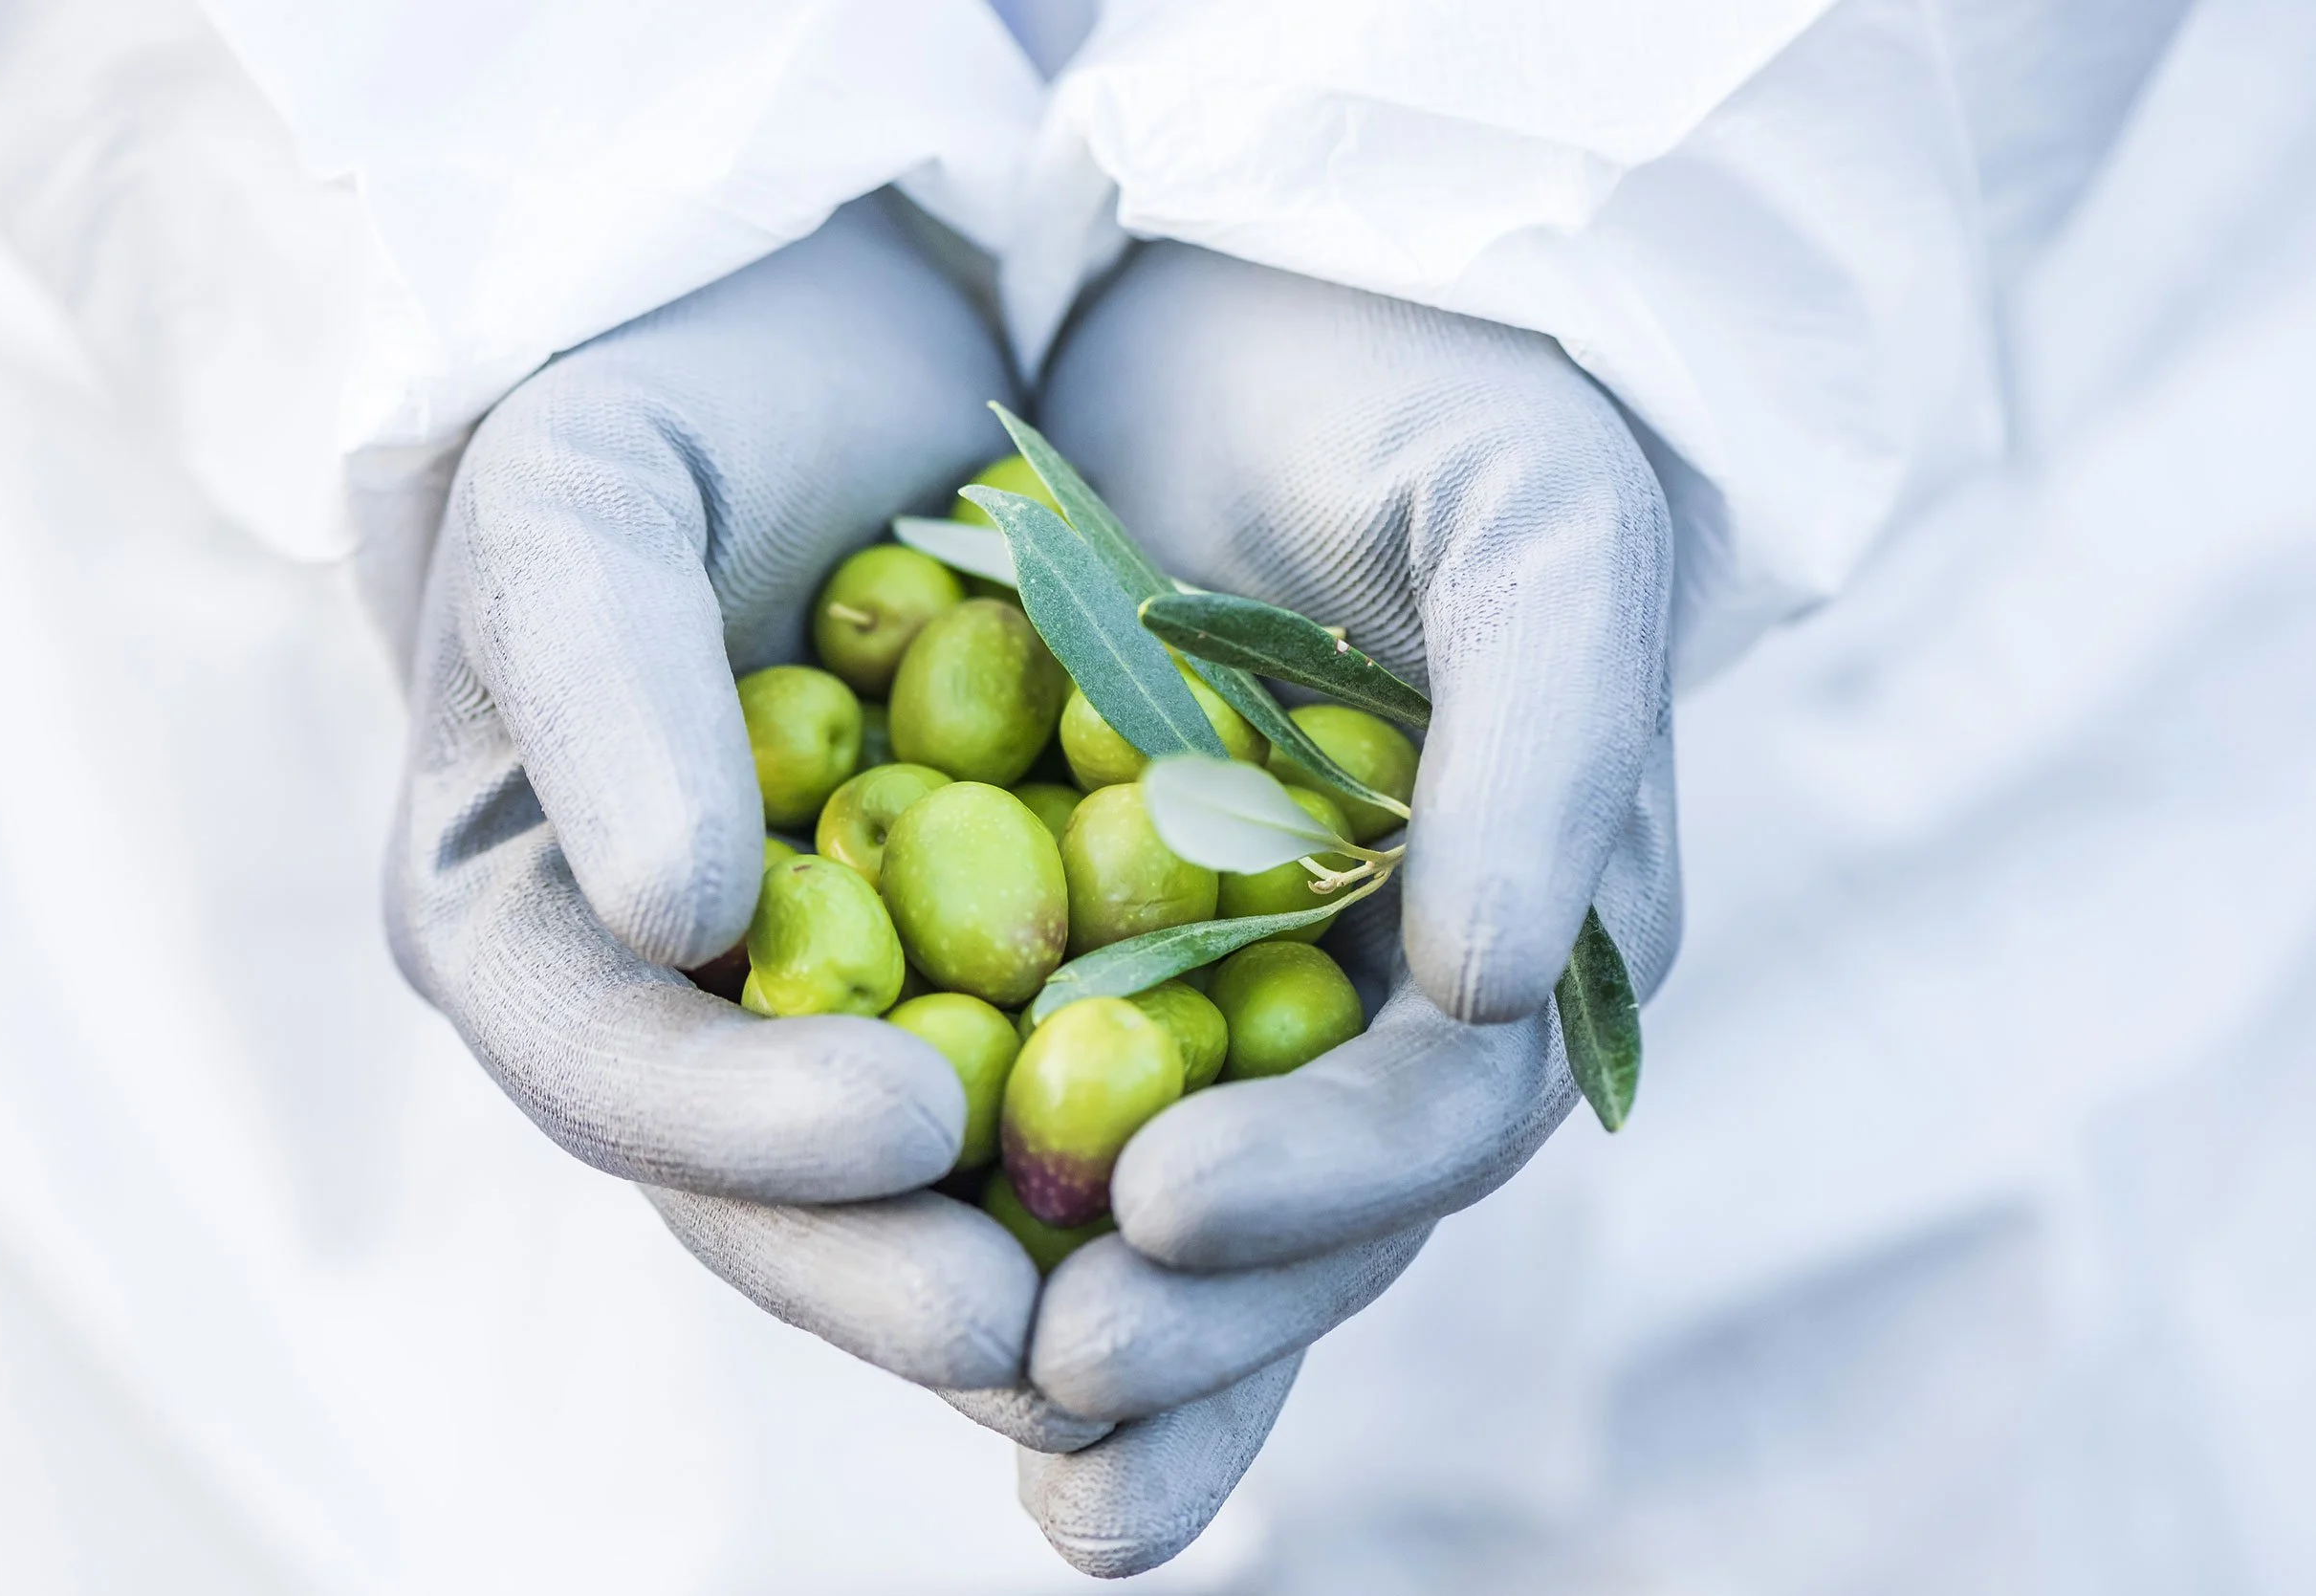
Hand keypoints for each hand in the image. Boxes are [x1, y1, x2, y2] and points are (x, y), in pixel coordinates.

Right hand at [386, 195, 1042, 1392]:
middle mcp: (658, 1009)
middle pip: (755, 1193)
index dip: (741, 1124)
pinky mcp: (959, 989)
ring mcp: (808, 1016)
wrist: (817, 352)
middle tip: (1041, 1338)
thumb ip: (605, 682)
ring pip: (895, 1201)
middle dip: (888, 1274)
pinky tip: (1233, 1252)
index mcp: (521, 920)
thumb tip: (676, 916)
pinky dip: (1111, 1192)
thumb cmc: (668, 407)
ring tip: (1147, 1354)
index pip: (610, 1066)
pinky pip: (1027, 1116)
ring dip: (1016, 1290)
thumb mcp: (595, 495)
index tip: (904, 1124)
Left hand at [1005, 243, 1683, 1573]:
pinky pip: (1082, 1104)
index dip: (1325, 1174)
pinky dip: (1019, 1217)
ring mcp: (1273, 979)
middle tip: (1062, 1374)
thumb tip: (1490, 974)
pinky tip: (949, 1333)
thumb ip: (1548, 737)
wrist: (1302, 302)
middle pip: (1326, 1204)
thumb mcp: (1533, 530)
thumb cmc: (1455, 404)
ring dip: (1128, 1334)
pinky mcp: (1137, 942)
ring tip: (1019, 1430)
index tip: (1168, 1204)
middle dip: (1211, 1307)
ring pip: (1210, 1197)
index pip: (1447, 1099)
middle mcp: (1408, 988)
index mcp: (1537, 919)